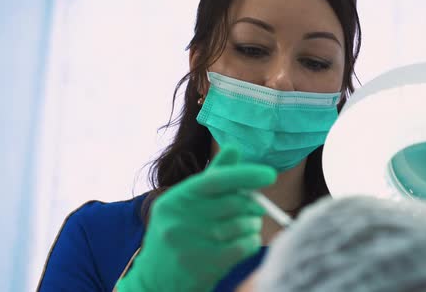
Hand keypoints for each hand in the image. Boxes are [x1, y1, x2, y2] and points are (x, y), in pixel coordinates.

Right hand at [115, 146, 276, 291]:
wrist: (156, 280)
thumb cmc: (179, 233)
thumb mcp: (187, 202)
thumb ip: (213, 176)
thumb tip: (235, 148)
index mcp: (176, 198)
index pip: (216, 180)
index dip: (245, 174)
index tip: (269, 174)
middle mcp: (180, 219)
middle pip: (233, 203)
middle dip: (253, 204)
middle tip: (258, 207)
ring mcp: (191, 245)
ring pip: (241, 225)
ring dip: (253, 224)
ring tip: (249, 225)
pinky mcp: (204, 266)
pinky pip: (243, 247)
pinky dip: (252, 241)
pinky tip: (246, 241)